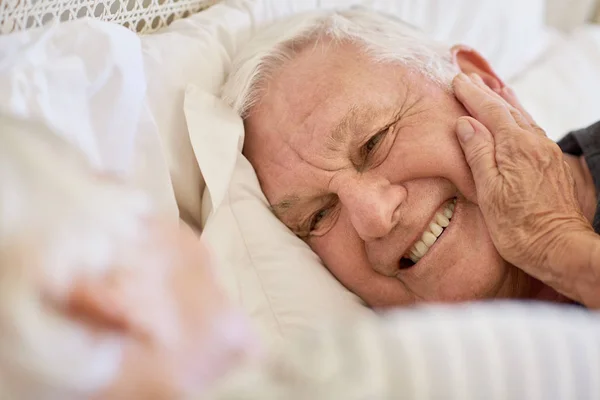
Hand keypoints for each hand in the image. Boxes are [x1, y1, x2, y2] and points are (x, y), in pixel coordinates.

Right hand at [452, 73, 593, 299]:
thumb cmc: (519, 227)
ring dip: (505, 102)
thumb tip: (466, 123)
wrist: (560, 248)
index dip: (472, 95)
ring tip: (494, 88)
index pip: (490, 112)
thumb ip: (478, 154)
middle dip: (486, 93)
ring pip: (523, 118)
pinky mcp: (553, 165)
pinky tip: (517, 120)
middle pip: (507, 110)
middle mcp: (535, 144)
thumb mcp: (489, 192)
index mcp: (515, 148)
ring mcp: (547, 154)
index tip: (457, 81)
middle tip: (468, 79)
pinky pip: (532, 131)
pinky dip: (519, 118)